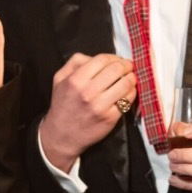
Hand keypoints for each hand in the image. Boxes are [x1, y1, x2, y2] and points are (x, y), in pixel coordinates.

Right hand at [39, 53, 136, 172]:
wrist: (61, 135)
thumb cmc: (62, 106)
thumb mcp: (60, 79)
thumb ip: (75, 63)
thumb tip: (94, 57)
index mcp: (76, 80)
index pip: (102, 60)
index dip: (114, 57)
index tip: (118, 60)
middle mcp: (88, 92)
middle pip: (117, 70)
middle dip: (126, 66)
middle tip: (128, 67)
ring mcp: (100, 106)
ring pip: (126, 84)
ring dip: (132, 78)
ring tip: (130, 78)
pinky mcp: (110, 118)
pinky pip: (128, 100)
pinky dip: (131, 93)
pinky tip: (127, 92)